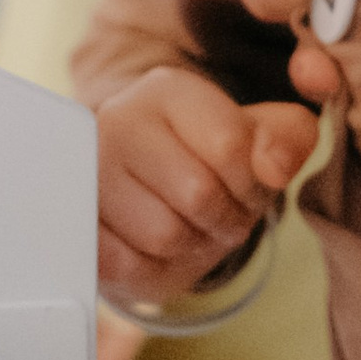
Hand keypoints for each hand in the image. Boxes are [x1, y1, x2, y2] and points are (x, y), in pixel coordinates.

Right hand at [96, 65, 320, 300]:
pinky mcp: (73, 222)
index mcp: (168, 90)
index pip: (230, 145)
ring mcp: (87, 171)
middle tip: (221, 213)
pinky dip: (154, 269)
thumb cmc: (212, 163)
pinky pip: (128, 266)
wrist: (148, 191)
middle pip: (199, 195)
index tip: (249, 184)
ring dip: (192, 245)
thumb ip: (287, 139)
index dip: (254, 182)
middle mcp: (117, 119)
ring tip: (189, 226)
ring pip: (164, 235)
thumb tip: (274, 166)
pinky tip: (155, 246)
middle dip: (227, 218)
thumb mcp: (261, 141)